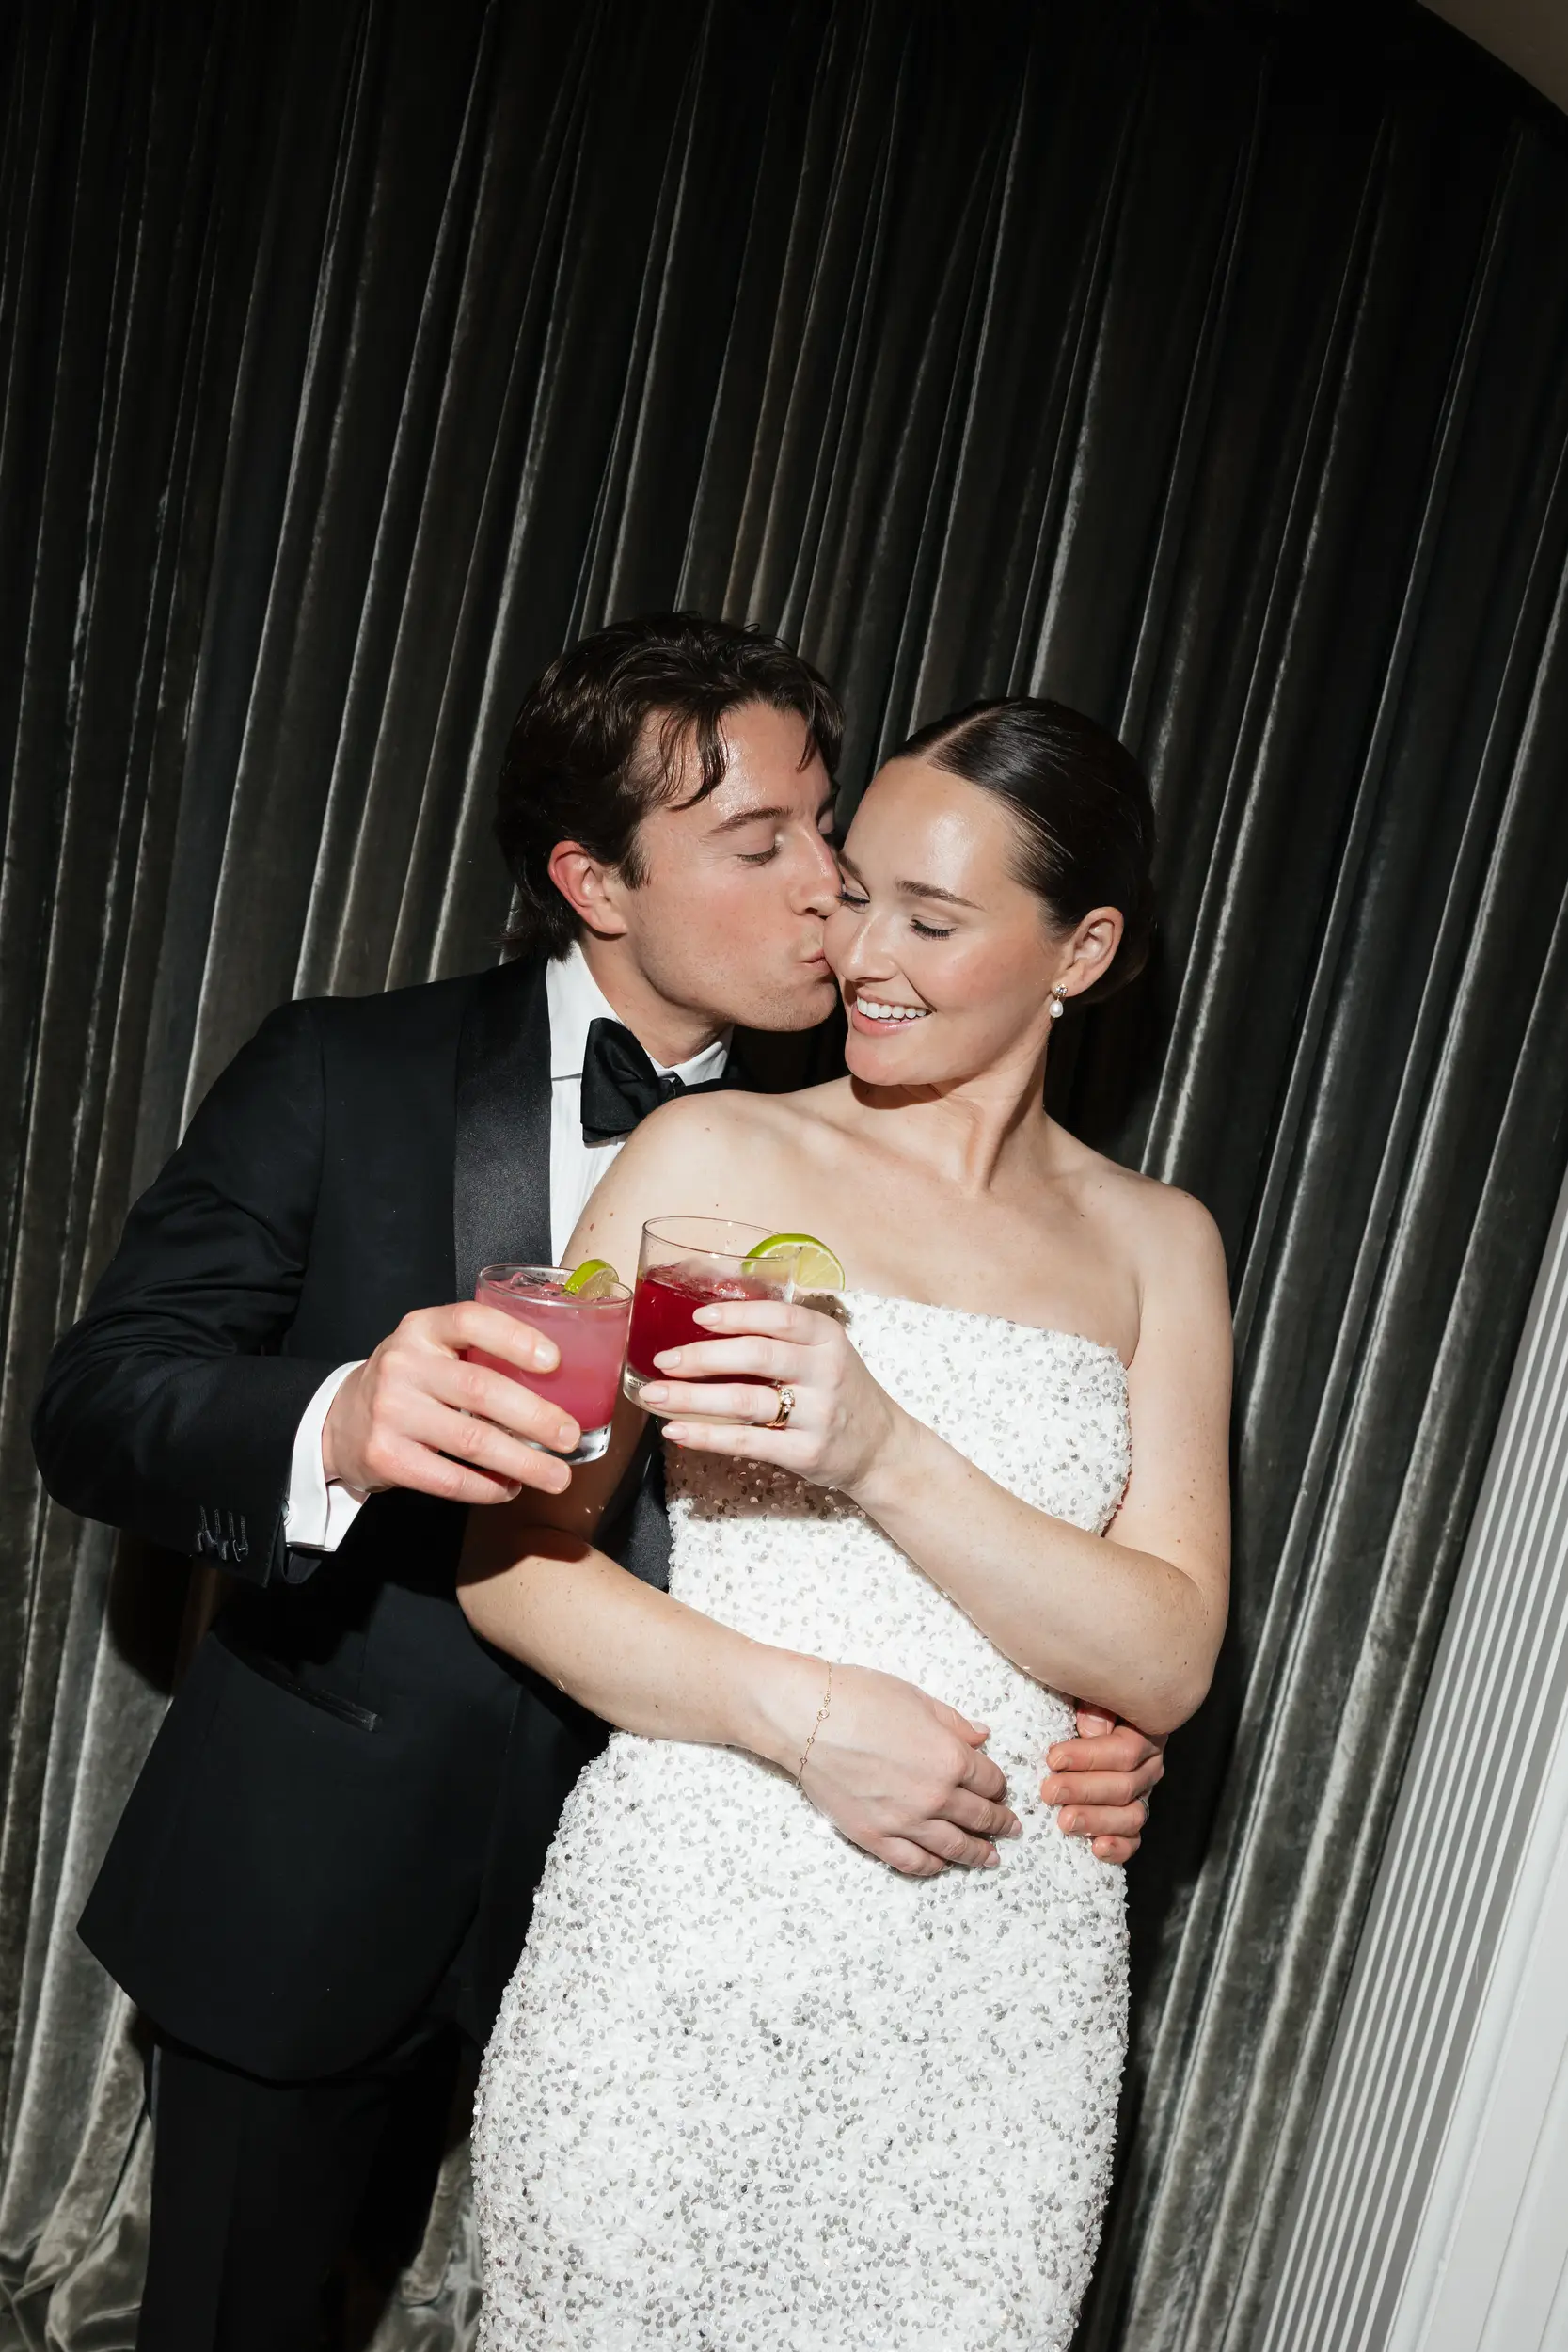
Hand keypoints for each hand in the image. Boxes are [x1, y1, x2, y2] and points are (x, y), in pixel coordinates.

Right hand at [322, 1302, 578, 1504]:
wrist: (341, 1419)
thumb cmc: (411, 1381)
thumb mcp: (433, 1350)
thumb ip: (480, 1353)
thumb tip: (565, 1381)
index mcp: (422, 1329)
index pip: (471, 1321)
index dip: (516, 1339)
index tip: (555, 1362)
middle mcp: (402, 1365)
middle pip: (481, 1390)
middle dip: (536, 1417)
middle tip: (570, 1436)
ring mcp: (390, 1412)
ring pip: (472, 1440)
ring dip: (524, 1462)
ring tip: (558, 1475)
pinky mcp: (385, 1456)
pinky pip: (449, 1478)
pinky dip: (487, 1488)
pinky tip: (510, 1488)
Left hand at [640, 1297, 901, 1494]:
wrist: (881, 1448)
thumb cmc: (840, 1391)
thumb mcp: (826, 1352)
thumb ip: (782, 1336)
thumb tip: (708, 1322)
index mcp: (828, 1339)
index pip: (781, 1318)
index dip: (737, 1315)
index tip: (699, 1317)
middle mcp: (826, 1373)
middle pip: (757, 1356)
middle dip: (703, 1356)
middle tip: (664, 1360)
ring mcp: (817, 1415)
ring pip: (745, 1401)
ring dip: (692, 1398)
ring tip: (654, 1395)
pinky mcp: (805, 1453)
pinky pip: (747, 1442)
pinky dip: (706, 1436)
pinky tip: (677, 1430)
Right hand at [773, 1657, 1020, 1876]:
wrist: (809, 1718)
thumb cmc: (860, 1698)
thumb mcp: (917, 1699)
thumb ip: (954, 1724)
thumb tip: (982, 1737)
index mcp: (951, 1757)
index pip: (990, 1779)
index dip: (999, 1785)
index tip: (1001, 1790)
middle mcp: (936, 1795)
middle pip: (979, 1816)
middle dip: (999, 1822)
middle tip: (1010, 1829)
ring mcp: (905, 1821)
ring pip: (954, 1846)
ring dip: (978, 1853)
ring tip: (991, 1858)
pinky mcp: (875, 1837)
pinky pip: (913, 1862)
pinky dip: (933, 1867)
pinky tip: (943, 1865)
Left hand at [1041, 1705, 1165, 1863]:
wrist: (1090, 1724)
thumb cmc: (1084, 1705)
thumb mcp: (1087, 1694)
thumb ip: (1093, 1705)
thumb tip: (1090, 1728)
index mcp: (1144, 1732)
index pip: (1125, 1750)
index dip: (1089, 1757)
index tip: (1054, 1758)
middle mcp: (1149, 1766)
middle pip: (1125, 1785)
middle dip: (1084, 1790)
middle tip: (1050, 1792)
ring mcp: (1142, 1795)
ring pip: (1132, 1815)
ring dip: (1097, 1821)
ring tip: (1065, 1821)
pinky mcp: (1130, 1820)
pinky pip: (1133, 1839)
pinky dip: (1118, 1847)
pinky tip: (1096, 1848)